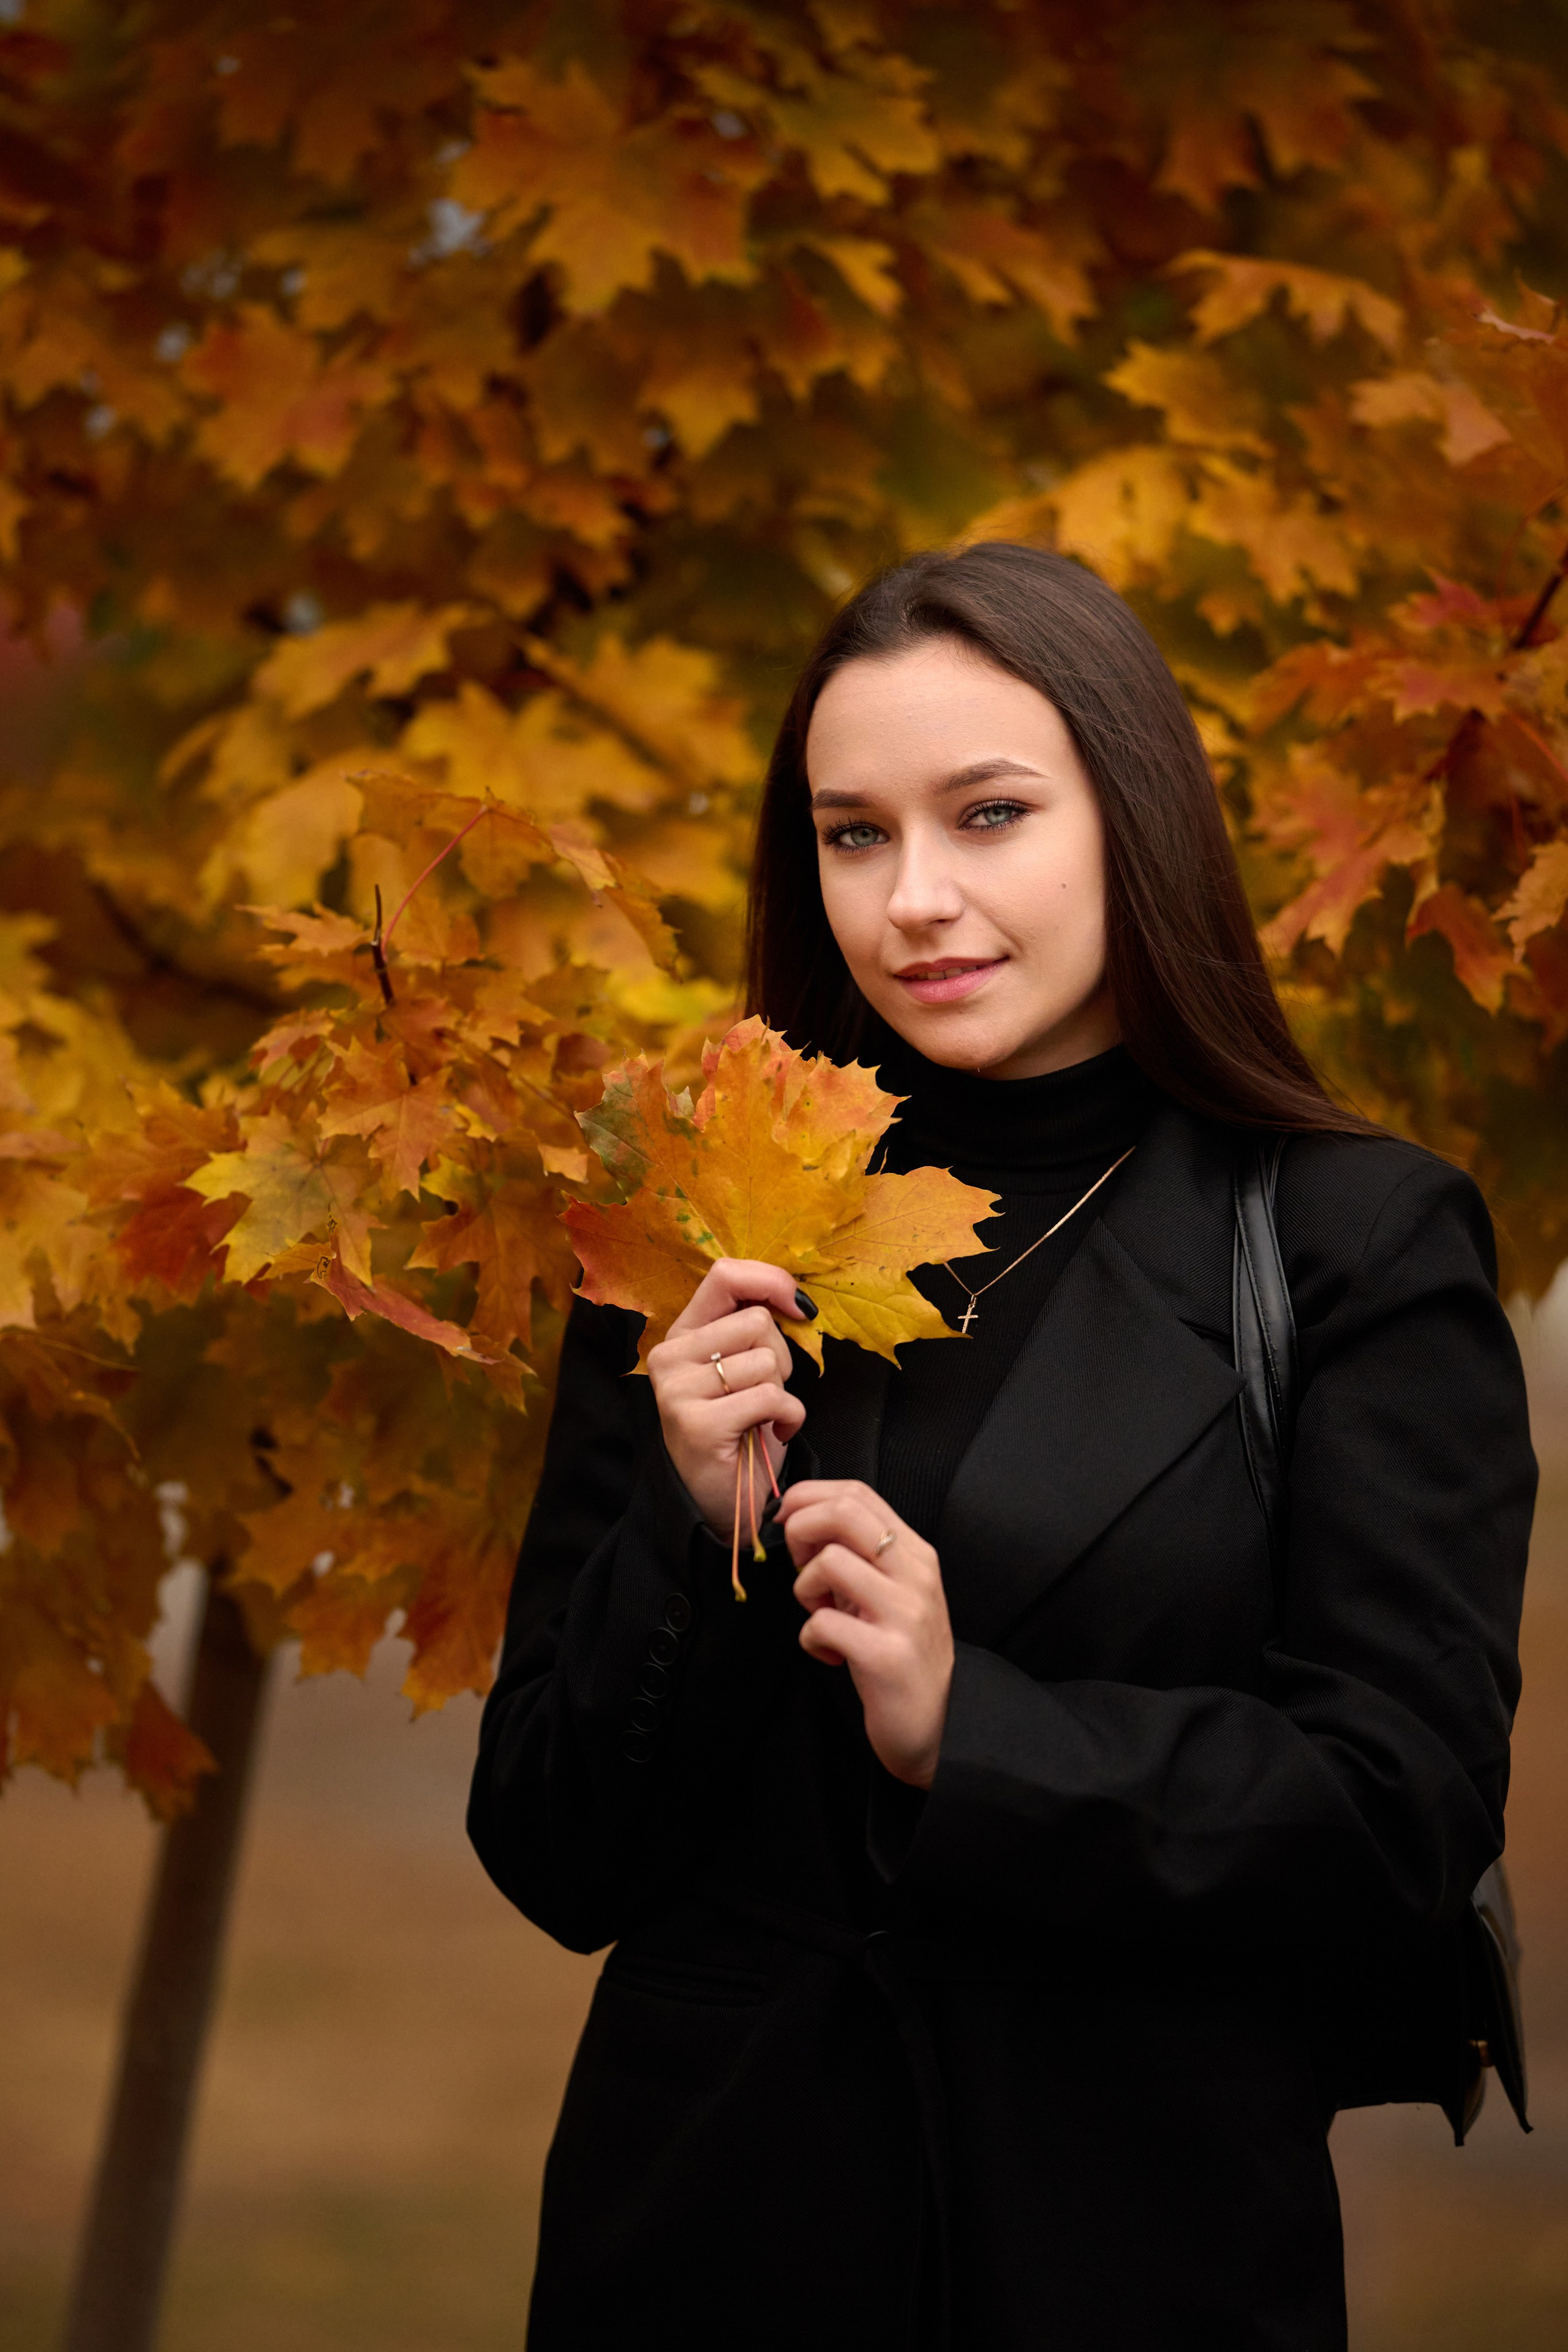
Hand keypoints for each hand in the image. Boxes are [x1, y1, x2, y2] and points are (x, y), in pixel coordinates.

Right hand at [647, 1259, 807, 1538]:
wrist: (720, 1502)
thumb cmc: (740, 1429)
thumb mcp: (741, 1369)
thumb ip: (752, 1329)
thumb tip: (796, 1299)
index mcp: (681, 1335)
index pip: (725, 1275)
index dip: (771, 1281)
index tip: (798, 1308)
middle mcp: (670, 1357)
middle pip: (757, 1321)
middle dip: (781, 1357)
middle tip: (764, 1392)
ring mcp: (678, 1391)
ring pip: (767, 1361)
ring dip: (783, 1392)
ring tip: (763, 1416)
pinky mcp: (697, 1424)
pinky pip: (771, 1398)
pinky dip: (788, 1417)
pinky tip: (772, 1433)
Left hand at [777, 1480, 953, 1788]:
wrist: (932, 1722)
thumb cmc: (897, 1650)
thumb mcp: (885, 1591)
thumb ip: (857, 1554)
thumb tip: (800, 1519)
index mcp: (914, 1553)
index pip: (857, 1493)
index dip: (808, 1497)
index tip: (788, 1522)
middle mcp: (915, 1574)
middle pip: (843, 1512)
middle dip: (801, 1530)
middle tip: (801, 1566)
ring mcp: (904, 1613)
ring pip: (829, 1562)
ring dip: (805, 1589)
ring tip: (821, 1614)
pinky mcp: (886, 1655)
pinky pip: (821, 1623)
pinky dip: (810, 1638)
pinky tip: (830, 1652)